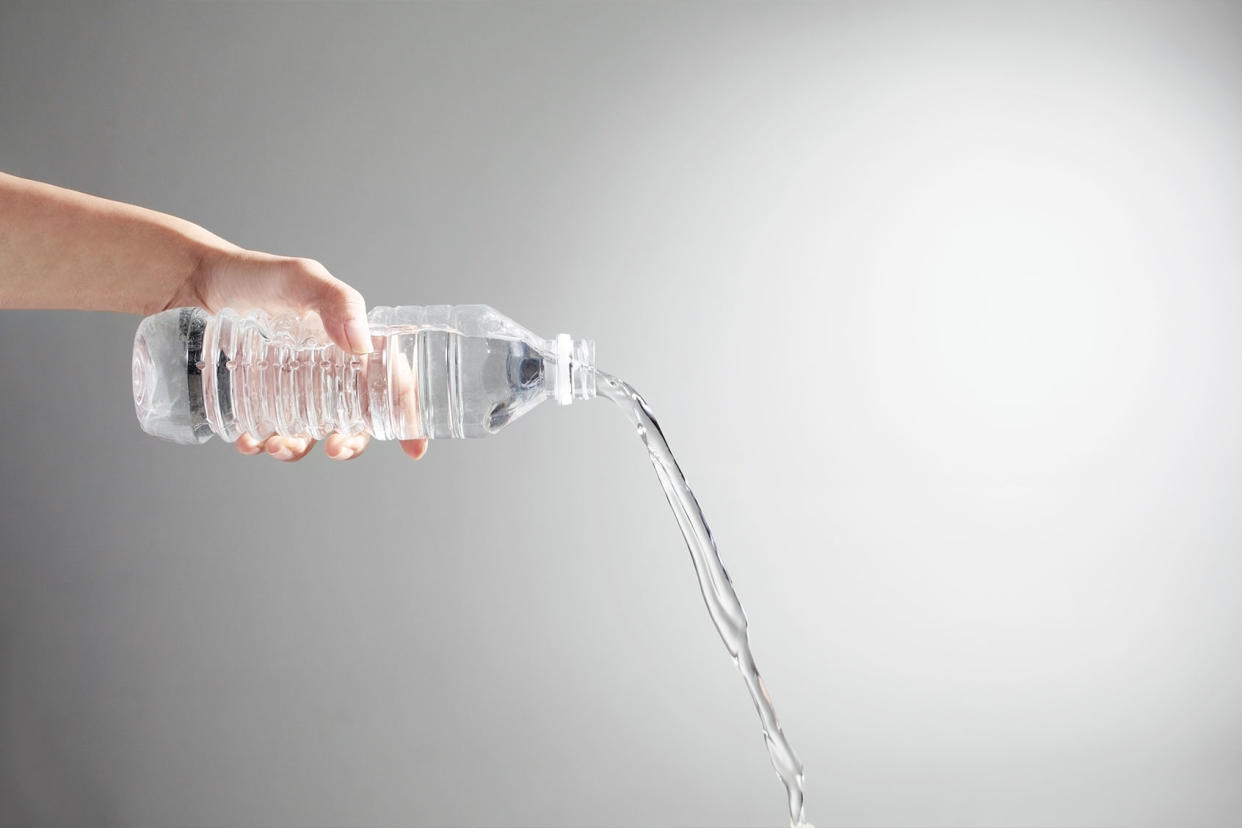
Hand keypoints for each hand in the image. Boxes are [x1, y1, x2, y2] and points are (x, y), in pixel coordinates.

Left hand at [169, 245, 428, 462]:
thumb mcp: (301, 278)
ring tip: (277, 445)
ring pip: (310, 434)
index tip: (414, 448)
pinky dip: (260, 445)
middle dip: (351, 444)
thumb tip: (361, 345)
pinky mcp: (257, 400)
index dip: (408, 418)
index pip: (391, 384)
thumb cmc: (255, 275)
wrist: (194, 281)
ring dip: (300, 450)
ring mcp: (292, 390)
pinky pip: (267, 433)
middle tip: (336, 448)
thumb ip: (336, 301)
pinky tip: (248, 441)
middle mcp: (327, 372)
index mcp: (351, 346)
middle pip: (355, 421)